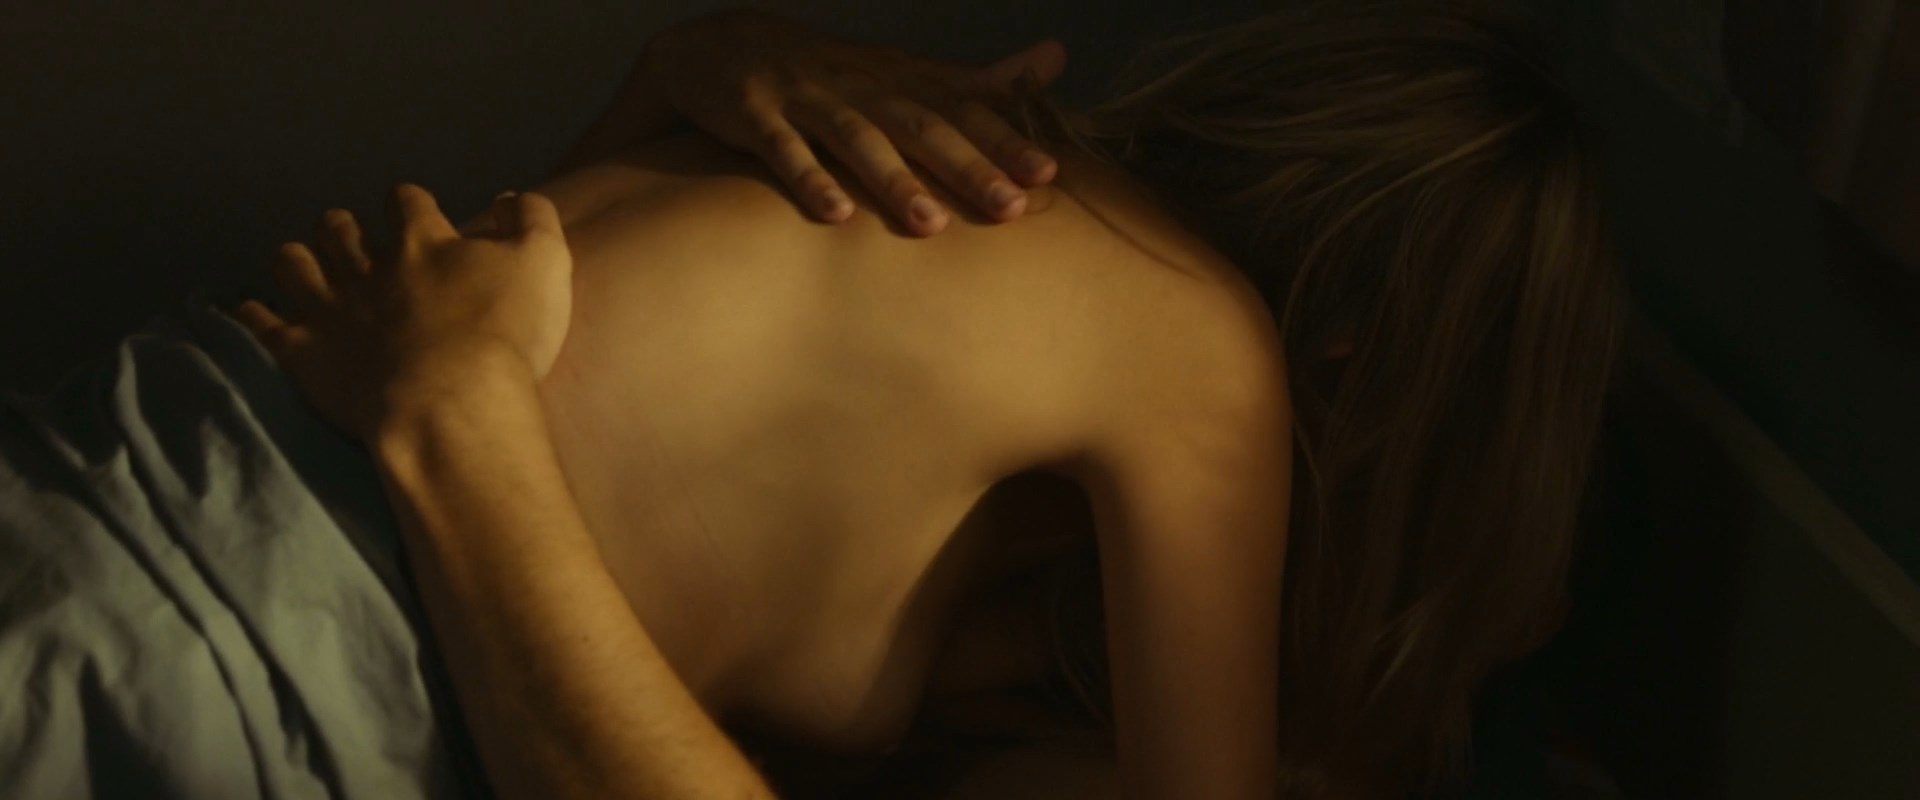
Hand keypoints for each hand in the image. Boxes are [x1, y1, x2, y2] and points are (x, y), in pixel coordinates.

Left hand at [229, 184, 572, 439]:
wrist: (451, 403)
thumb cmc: (504, 334)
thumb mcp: (544, 263)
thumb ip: (532, 219)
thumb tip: (512, 196)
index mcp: (423, 240)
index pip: (408, 202)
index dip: (410, 205)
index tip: (416, 215)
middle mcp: (367, 264)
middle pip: (342, 230)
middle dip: (344, 229)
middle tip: (351, 239)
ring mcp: (328, 307)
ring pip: (295, 265)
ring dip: (297, 260)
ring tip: (301, 263)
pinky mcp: (301, 352)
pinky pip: (263, 325)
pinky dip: (253, 315)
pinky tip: (246, 310)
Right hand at [646, 9, 1067, 234]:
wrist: (722, 45)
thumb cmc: (833, 73)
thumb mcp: (906, 70)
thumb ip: (979, 79)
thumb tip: (1058, 57)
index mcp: (899, 79)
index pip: (960, 109)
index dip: (1003, 138)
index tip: (1047, 173)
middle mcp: (860, 86)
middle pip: (919, 126)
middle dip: (966, 166)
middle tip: (1010, 208)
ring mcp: (806, 99)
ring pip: (857, 139)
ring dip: (894, 180)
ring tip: (931, 225)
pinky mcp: (755, 117)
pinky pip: (783, 151)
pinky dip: (808, 179)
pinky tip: (835, 215)